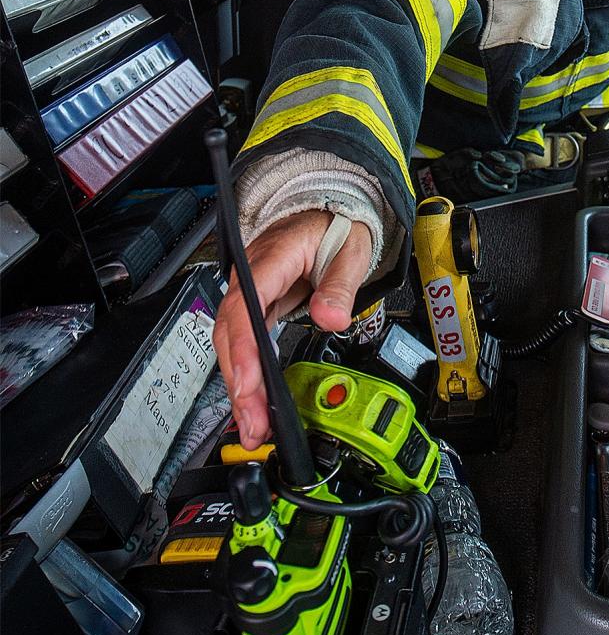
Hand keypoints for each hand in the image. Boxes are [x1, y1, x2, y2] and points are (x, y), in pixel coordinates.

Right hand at [212, 209, 371, 447]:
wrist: (327, 210)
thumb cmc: (335, 226)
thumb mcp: (351, 250)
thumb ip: (340, 284)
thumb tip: (330, 316)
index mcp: (272, 257)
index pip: (246, 305)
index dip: (243, 348)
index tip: (248, 384)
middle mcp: (250, 274)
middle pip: (230, 331)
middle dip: (239, 381)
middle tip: (252, 422)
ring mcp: (249, 290)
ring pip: (231, 340)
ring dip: (239, 384)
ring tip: (251, 424)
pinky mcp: (254, 304)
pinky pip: (242, 340)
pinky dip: (245, 372)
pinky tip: (251, 400)